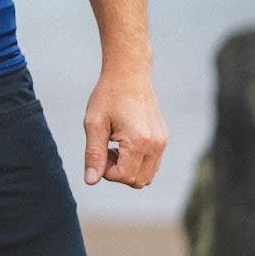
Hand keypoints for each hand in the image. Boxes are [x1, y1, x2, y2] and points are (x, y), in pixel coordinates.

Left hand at [82, 68, 166, 188]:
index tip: (99, 153)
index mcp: (139, 141)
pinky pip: (152, 163)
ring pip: (148, 175)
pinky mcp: (163, 138)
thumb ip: (93, 154)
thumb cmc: (108, 96)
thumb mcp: (94, 124)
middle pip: (139, 181)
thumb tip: (91, 180)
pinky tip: (123, 142)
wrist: (129, 73)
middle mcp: (156, 144)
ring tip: (114, 146)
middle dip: (119, 173)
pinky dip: (137, 161)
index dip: (107, 172)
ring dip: (129, 168)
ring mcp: (163, 142)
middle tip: (105, 150)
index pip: (125, 177)